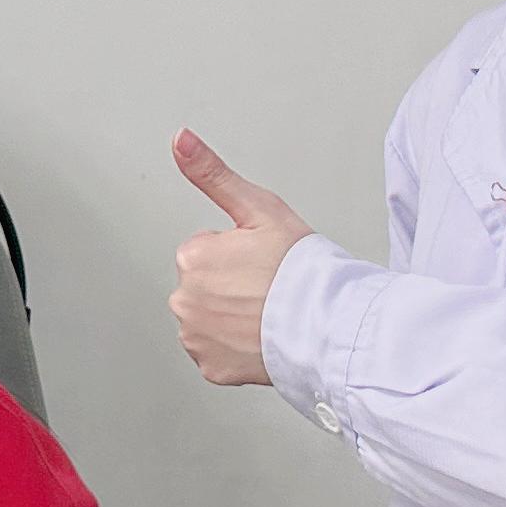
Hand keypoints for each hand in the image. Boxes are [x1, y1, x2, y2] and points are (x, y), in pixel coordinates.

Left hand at [170, 130, 307, 386]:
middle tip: (266, 288)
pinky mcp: (211, 368)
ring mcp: (196, 338)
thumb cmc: (298, 267)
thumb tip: (180, 138)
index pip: (207, 251)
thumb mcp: (258, 207)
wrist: (325, 324)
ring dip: (230, 318)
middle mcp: (184, 301)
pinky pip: (216, 354)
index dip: (238, 254)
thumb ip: (211, 173)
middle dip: (229, 286)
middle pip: (204, 286)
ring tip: (266, 313)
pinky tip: (258, 338)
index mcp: (191, 258)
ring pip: (208, 320)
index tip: (262, 262)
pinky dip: (234, 349)